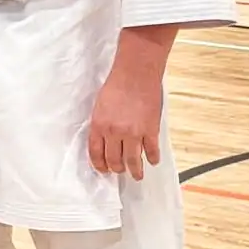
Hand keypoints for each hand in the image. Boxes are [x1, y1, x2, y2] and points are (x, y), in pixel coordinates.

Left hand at [87, 65, 161, 181]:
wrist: (136, 73)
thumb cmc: (117, 85)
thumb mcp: (100, 106)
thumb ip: (101, 125)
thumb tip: (105, 141)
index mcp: (99, 126)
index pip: (96, 154)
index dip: (100, 165)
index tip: (104, 169)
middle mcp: (114, 132)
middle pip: (114, 160)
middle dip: (117, 169)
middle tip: (120, 171)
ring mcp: (133, 133)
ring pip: (132, 161)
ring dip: (135, 171)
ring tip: (137, 175)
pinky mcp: (150, 130)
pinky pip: (151, 151)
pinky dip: (152, 158)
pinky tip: (152, 160)